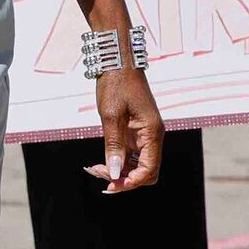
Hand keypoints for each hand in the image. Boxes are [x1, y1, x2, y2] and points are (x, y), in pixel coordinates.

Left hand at [89, 66, 164, 192]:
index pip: (149, 170)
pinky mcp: (136, 132)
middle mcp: (152, 137)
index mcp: (152, 133)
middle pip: (146, 172)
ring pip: (138, 165)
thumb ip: (113, 145)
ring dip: (120, 171)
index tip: (109, 185)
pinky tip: (102, 161)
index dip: (131, 182)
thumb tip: (115, 173)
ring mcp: (145, 135)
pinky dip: (119, 161)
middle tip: (99, 176)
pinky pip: (131, 155)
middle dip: (125, 179)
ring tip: (95, 168)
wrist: (118, 64)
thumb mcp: (111, 116)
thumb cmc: (116, 86)